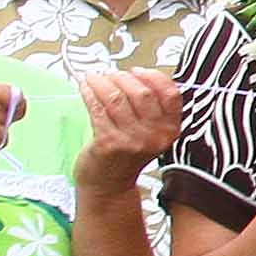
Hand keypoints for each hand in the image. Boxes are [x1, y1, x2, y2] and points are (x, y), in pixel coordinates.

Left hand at [73, 70, 180, 193]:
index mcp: (170, 130)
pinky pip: (97, 108)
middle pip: (142, 93)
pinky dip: (89, 93)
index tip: (136, 70)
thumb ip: (150, 107)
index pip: (171, 94)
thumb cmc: (126, 152)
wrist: (110, 184)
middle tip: (109, 75)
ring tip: (93, 78)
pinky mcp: (109, 143)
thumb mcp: (150, 132)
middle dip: (122, 77)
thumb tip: (134, 73)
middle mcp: (155, 136)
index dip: (153, 77)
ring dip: (101, 82)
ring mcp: (132, 141)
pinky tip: (85, 88)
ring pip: (116, 98)